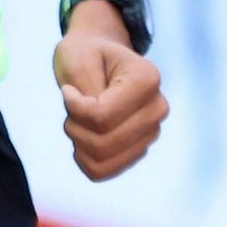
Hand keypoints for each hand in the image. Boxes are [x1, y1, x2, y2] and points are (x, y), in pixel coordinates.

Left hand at [54, 0, 165, 180]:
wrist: (96, 58)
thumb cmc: (86, 55)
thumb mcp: (78, 61)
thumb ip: (87, 93)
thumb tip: (98, 129)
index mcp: (148, 78)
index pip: (102, 117)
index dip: (74, 108)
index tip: (69, 90)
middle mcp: (157, 108)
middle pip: (103, 142)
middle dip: (74, 126)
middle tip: (71, 105)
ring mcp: (151, 132)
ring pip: (102, 159)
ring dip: (77, 142)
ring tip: (78, 119)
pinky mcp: (138, 150)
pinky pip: (102, 171)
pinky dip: (83, 158)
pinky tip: (83, 136)